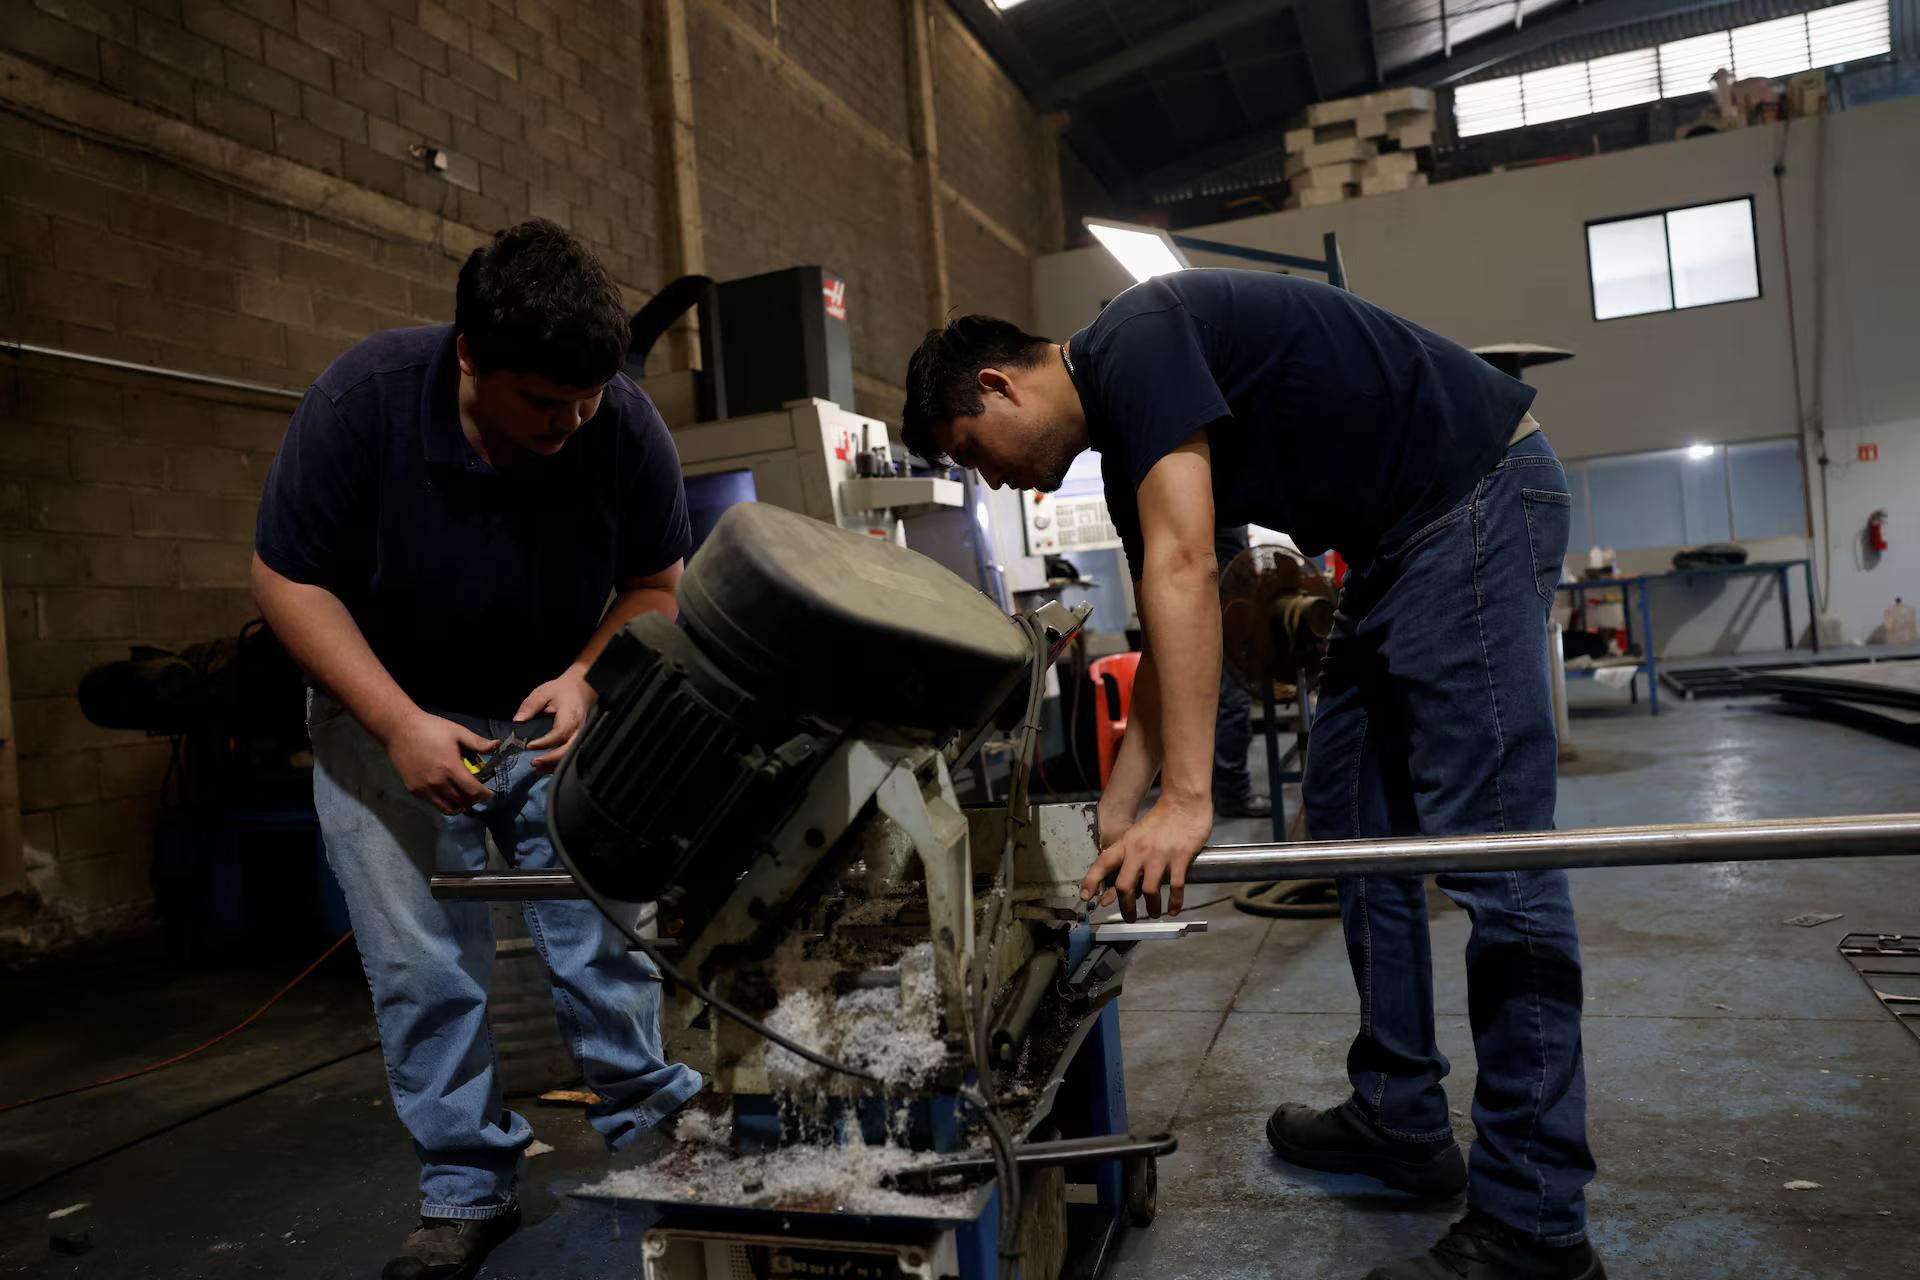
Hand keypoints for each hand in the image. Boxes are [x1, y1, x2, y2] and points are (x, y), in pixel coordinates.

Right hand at [382, 711, 497, 814]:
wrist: (399, 730)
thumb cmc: (431, 728)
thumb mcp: (458, 732)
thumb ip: (478, 743)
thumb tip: (497, 746)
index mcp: (451, 768)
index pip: (473, 792)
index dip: (485, 795)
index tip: (489, 793)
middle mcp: (438, 783)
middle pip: (463, 802)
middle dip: (474, 799)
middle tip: (476, 791)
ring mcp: (424, 789)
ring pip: (448, 808)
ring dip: (459, 804)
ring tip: (462, 794)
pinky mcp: (414, 790)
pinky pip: (434, 803)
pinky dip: (444, 801)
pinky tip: (446, 790)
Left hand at [515, 667, 597, 772]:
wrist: (580, 690)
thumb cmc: (560, 692)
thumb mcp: (543, 693)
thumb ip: (529, 706)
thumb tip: (517, 721)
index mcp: (570, 716)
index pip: (559, 733)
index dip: (545, 743)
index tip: (529, 746)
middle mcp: (578, 729)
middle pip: (568, 749)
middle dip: (551, 759)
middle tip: (534, 763)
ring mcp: (580, 736)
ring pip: (570, 755)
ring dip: (554, 765)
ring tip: (538, 769)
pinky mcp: (577, 741)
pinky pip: (570, 755)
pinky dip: (558, 764)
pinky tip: (545, 769)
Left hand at [1079, 794, 1213, 920]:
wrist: (1184, 801)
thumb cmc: (1162, 818)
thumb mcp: (1138, 834)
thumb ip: (1131, 855)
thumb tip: (1126, 881)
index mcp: (1127, 843)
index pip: (1103, 863)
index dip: (1091, 881)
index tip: (1085, 897)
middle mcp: (1139, 851)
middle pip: (1124, 885)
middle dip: (1125, 907)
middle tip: (1129, 917)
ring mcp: (1160, 855)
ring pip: (1150, 891)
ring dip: (1151, 908)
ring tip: (1154, 914)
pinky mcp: (1180, 858)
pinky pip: (1175, 887)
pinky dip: (1174, 902)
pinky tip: (1173, 909)